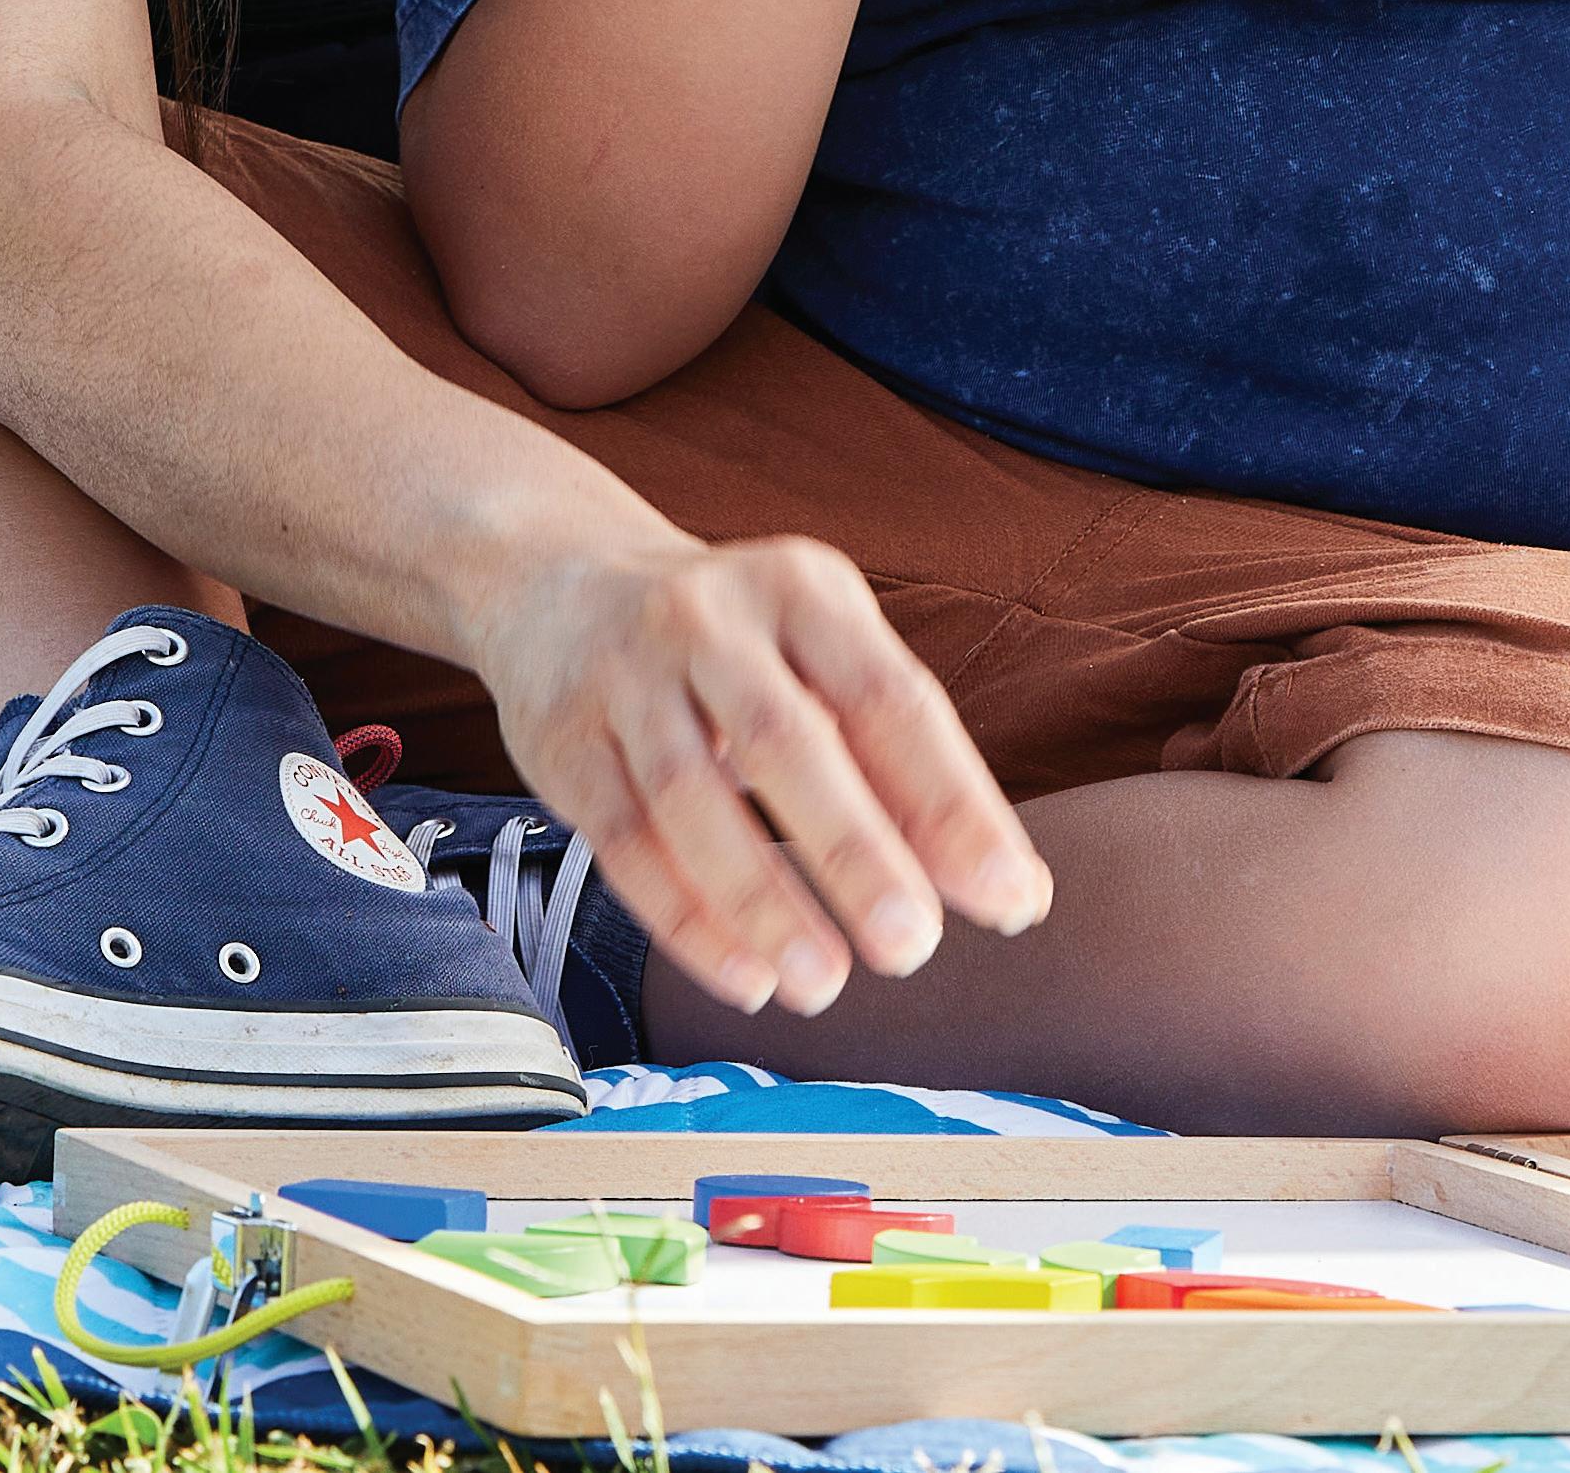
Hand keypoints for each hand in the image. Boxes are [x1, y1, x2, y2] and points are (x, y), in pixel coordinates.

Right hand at [470, 528, 1054, 1016]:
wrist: (559, 587)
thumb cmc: (735, 644)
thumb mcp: (819, 648)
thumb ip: (900, 753)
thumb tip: (1003, 884)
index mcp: (800, 589)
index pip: (889, 698)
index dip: (951, 802)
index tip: (1010, 899)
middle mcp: (708, 618)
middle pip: (784, 739)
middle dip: (853, 850)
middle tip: (913, 945)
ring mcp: (625, 675)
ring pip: (690, 796)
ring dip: (762, 900)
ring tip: (825, 983)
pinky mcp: (564, 742)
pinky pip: (625, 841)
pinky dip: (687, 920)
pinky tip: (747, 976)